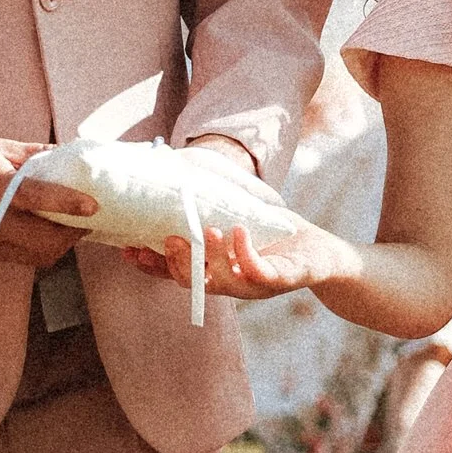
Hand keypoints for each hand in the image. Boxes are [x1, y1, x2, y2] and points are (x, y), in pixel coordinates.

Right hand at [0, 133, 95, 268]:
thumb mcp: (2, 148)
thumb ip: (38, 155)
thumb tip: (73, 155)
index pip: (36, 199)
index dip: (67, 204)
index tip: (93, 206)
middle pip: (44, 241)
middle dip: (72, 235)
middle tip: (86, 221)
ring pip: (37, 256)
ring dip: (59, 245)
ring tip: (69, 228)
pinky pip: (21, 258)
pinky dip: (40, 249)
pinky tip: (46, 234)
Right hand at [133, 210, 362, 301]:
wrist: (323, 254)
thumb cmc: (276, 235)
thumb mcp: (238, 213)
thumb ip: (210, 199)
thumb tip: (175, 167)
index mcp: (214, 270)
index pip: (174, 272)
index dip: (150, 265)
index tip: (128, 249)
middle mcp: (230, 283)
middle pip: (191, 281)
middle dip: (174, 262)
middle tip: (165, 239)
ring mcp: (256, 285)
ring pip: (222, 282)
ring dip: (209, 259)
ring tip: (205, 230)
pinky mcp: (284, 279)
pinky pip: (259, 273)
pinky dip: (246, 254)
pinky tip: (239, 231)